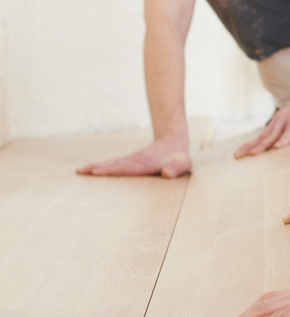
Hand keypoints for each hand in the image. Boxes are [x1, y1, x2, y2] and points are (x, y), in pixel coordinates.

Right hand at [76, 134, 190, 177]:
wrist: (174, 142)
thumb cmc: (179, 158)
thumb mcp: (183, 164)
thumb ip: (176, 169)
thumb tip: (167, 174)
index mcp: (146, 163)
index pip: (127, 168)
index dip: (112, 170)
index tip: (97, 171)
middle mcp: (135, 160)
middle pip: (113, 164)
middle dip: (96, 167)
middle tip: (80, 171)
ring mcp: (131, 160)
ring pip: (110, 163)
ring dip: (95, 166)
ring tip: (79, 170)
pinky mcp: (129, 161)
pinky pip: (113, 164)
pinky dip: (101, 166)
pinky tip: (91, 170)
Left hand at [234, 90, 289, 158]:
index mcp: (280, 125)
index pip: (263, 137)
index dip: (252, 145)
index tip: (239, 153)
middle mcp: (279, 120)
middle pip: (263, 136)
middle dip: (250, 146)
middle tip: (237, 155)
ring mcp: (286, 118)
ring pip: (272, 134)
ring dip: (262, 145)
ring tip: (252, 154)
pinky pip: (289, 130)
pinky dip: (283, 139)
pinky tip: (276, 147)